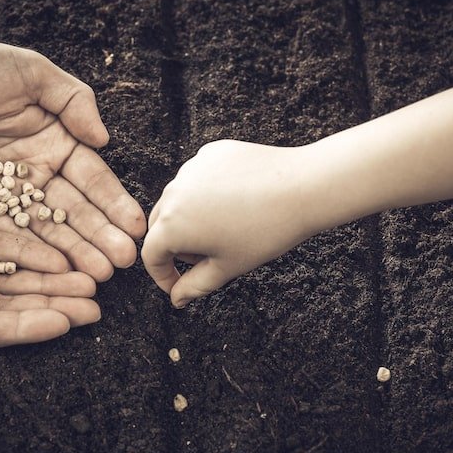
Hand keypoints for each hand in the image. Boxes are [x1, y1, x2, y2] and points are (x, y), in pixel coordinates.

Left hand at [0, 34, 145, 280]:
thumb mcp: (28, 71)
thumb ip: (72, 100)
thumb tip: (103, 139)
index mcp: (55, 142)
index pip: (92, 179)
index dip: (113, 203)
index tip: (134, 228)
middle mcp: (36, 174)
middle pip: (74, 211)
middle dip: (100, 237)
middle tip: (122, 262)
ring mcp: (6, 196)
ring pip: (46, 230)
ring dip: (73, 253)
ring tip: (97, 276)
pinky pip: (6, 238)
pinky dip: (30, 256)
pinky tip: (54, 273)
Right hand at [0, 129, 100, 351]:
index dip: (30, 325)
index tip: (71, 322)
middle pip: (5, 304)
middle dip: (50, 303)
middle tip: (94, 302)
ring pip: (9, 276)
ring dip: (48, 279)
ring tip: (89, 279)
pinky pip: (1, 244)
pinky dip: (31, 249)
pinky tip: (62, 250)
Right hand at [143, 140, 318, 307]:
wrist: (302, 188)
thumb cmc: (267, 230)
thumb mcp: (228, 267)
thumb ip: (195, 286)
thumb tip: (177, 298)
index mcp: (172, 225)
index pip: (151, 254)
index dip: (162, 275)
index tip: (176, 284)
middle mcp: (174, 193)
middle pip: (160, 225)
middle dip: (176, 247)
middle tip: (205, 259)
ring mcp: (191, 169)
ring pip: (179, 200)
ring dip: (190, 218)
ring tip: (225, 229)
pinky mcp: (210, 154)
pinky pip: (198, 179)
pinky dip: (206, 194)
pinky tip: (234, 203)